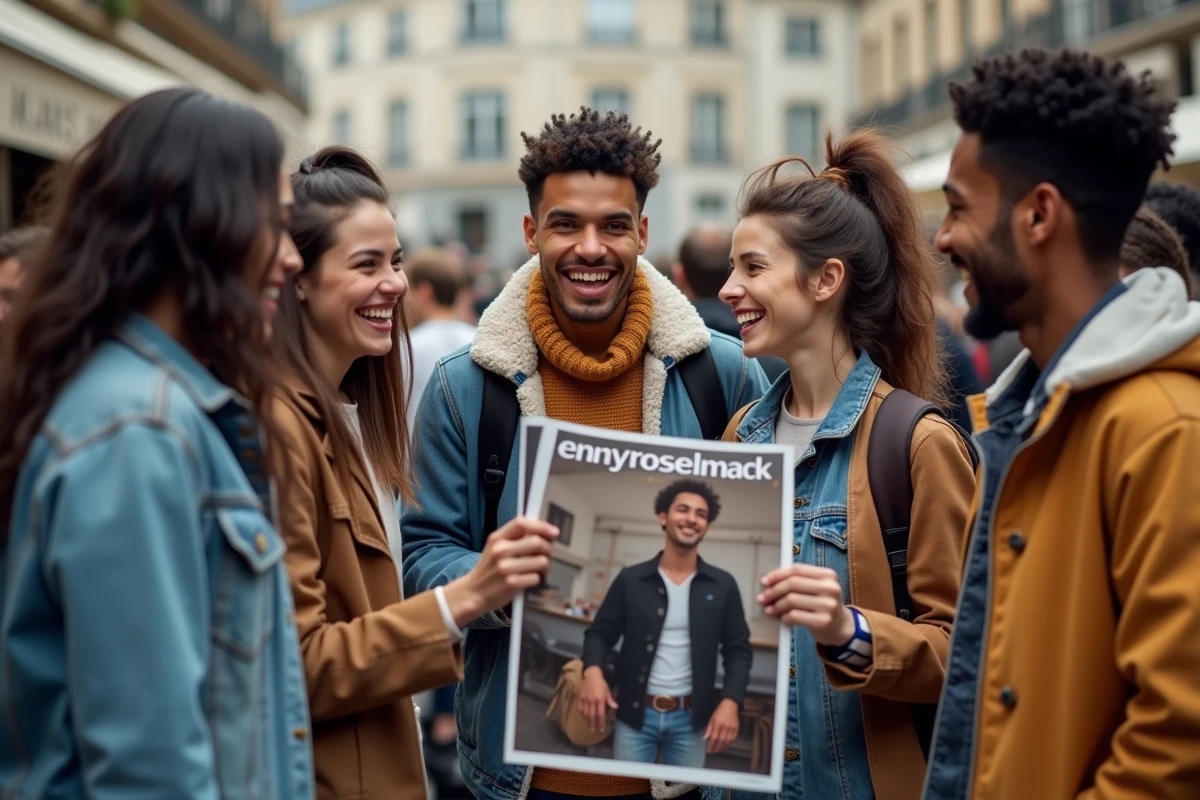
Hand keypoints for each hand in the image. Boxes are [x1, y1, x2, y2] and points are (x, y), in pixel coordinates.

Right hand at [441, 517, 558, 627]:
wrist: (472, 593)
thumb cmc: (489, 569)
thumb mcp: (495, 548)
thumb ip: (514, 538)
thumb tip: (543, 532)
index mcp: (497, 538)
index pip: (522, 523)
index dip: (541, 526)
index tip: (554, 532)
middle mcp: (500, 551)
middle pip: (536, 542)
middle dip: (548, 549)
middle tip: (547, 554)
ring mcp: (505, 568)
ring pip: (541, 561)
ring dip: (545, 566)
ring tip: (538, 569)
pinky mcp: (511, 584)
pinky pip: (536, 578)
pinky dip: (537, 579)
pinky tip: (529, 580)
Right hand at [578, 666, 616, 731]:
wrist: (591, 675)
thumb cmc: (601, 683)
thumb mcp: (607, 691)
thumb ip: (610, 700)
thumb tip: (616, 707)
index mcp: (600, 700)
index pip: (600, 714)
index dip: (601, 723)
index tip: (601, 729)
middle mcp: (592, 701)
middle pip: (592, 716)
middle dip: (593, 724)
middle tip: (594, 731)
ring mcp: (585, 700)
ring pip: (585, 713)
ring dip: (587, 721)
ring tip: (589, 727)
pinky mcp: (580, 698)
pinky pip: (580, 708)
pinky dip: (582, 714)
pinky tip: (583, 718)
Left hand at [704, 698, 739, 753]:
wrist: (730, 705)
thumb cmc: (719, 712)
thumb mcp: (712, 719)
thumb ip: (709, 729)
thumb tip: (705, 738)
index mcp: (718, 724)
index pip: (714, 737)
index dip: (711, 745)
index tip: (708, 750)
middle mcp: (725, 727)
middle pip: (721, 741)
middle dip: (717, 748)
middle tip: (713, 752)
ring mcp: (732, 728)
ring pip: (728, 741)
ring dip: (723, 747)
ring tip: (718, 750)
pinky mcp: (737, 728)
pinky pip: (733, 739)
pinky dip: (729, 744)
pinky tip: (726, 745)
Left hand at [758, 564, 854, 646]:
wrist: (841, 626)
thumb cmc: (822, 604)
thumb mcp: (817, 588)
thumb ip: (799, 580)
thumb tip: (769, 581)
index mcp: (828, 575)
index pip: (797, 569)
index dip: (778, 574)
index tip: (764, 581)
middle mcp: (830, 588)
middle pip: (793, 584)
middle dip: (773, 591)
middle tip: (762, 598)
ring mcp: (829, 605)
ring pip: (792, 600)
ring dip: (776, 606)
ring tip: (770, 610)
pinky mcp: (823, 622)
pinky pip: (795, 616)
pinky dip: (785, 617)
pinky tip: (783, 619)